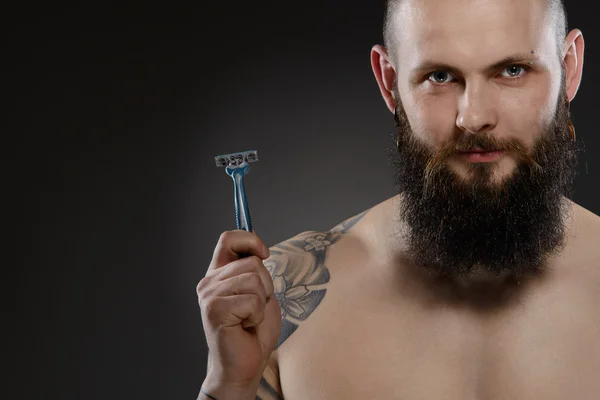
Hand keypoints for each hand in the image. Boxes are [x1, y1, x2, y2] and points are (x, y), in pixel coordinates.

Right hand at [197, 230, 281, 390]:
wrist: (244, 365)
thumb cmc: (253, 332)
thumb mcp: (260, 292)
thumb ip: (255, 269)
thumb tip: (256, 241)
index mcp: (218, 274)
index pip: (228, 239)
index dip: (250, 240)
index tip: (264, 254)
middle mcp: (209, 282)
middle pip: (252, 262)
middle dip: (265, 286)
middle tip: (254, 308)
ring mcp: (209, 295)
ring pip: (254, 280)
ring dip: (261, 302)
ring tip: (248, 318)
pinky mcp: (214, 309)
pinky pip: (252, 300)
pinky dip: (257, 315)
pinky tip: (245, 326)